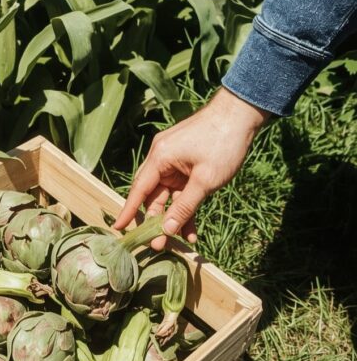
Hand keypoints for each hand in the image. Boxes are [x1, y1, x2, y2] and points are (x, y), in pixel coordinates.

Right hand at [114, 87, 269, 249]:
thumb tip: (167, 229)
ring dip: (174, 216)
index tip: (118, 229)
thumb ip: (184, 207)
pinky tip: (192, 227)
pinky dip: (185, 205)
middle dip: (156, 221)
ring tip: (180, 242)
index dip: (129, 211)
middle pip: (152, 195)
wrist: (241, 115)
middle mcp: (162, 158)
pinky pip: (181, 189)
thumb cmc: (222, 144)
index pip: (139, 190)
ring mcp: (175, 160)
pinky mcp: (187, 163)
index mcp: (160, 158)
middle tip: (157, 246)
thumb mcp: (205, 181)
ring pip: (169, 195)